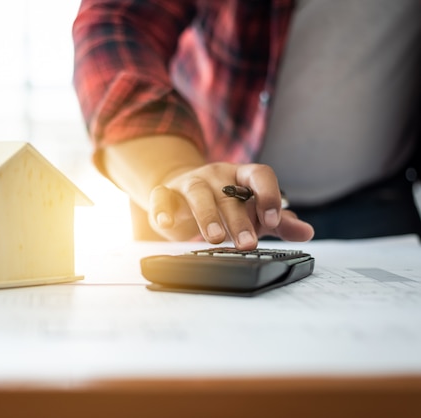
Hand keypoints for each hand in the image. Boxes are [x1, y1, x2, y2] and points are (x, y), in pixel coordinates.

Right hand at [148, 162, 314, 248]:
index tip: (272, 221)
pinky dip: (162, 209)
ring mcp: (190, 183)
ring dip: (207, 216)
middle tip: (247, 244)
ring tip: (214, 239)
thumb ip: (279, 223)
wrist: (183, 195)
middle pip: (228, 193)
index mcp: (241, 176)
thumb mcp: (253, 213)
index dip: (267, 195)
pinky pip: (162, 197)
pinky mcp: (166, 194)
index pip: (260, 174)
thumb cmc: (224, 204)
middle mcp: (217, 176)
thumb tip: (306, 232)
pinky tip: (166, 222)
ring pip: (198, 193)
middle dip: (238, 220)